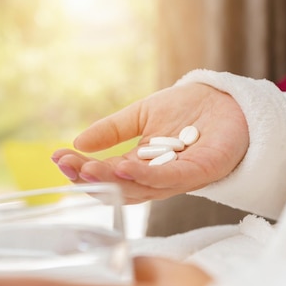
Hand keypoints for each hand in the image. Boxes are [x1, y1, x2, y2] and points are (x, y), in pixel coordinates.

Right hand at [52, 82, 248, 203]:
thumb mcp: (142, 115)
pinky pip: (170, 179)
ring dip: (112, 180)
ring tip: (86, 169)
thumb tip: (77, 143)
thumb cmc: (189, 108)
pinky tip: (123, 167)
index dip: (82, 168)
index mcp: (142, 165)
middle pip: (119, 186)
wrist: (228, 97)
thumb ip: (113, 130)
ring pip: (140, 188)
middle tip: (67, 166)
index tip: (57, 158)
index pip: (107, 173)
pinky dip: (145, 175)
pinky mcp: (201, 172)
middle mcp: (157, 177)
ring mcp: (179, 178)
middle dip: (91, 178)